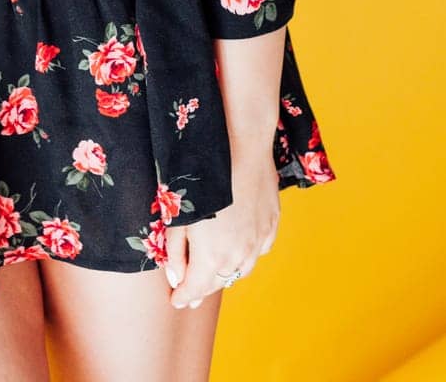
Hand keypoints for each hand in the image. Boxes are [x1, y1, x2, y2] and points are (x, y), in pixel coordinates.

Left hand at [163, 144, 280, 308]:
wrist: (241, 146)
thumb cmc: (202, 175)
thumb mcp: (177, 212)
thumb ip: (175, 250)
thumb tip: (176, 278)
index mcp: (211, 255)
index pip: (195, 289)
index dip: (183, 297)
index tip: (176, 301)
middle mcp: (238, 255)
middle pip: (218, 282)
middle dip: (202, 287)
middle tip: (190, 290)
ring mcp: (258, 241)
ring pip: (241, 270)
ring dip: (225, 273)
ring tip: (213, 270)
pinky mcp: (271, 226)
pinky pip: (258, 251)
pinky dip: (246, 255)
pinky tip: (238, 247)